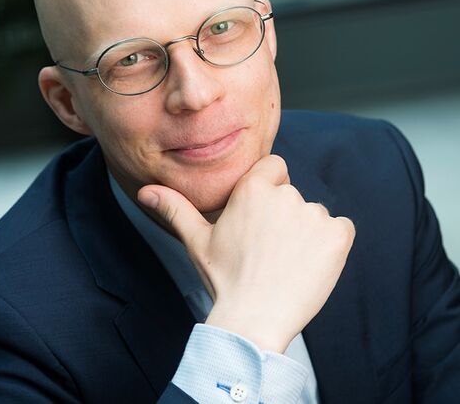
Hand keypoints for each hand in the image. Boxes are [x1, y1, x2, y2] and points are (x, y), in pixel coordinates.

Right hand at [137, 155, 354, 352]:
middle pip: (292, 194)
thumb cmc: (224, 278)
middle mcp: (285, 194)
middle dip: (284, 216)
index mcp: (252, 189)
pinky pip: (340, 229)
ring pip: (314, 214)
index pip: (274, 167)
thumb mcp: (196, 240)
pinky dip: (331, 244)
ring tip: (286, 261)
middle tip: (268, 248)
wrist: (254, 320)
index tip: (261, 215)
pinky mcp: (337, 236)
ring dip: (306, 232)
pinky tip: (310, 264)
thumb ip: (174, 208)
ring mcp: (313, 214)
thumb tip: (144, 191)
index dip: (269, 187)